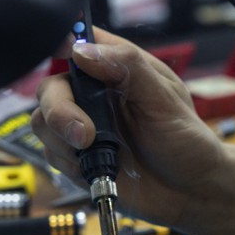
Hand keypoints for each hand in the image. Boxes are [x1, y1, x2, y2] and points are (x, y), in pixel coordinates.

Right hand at [31, 28, 224, 224]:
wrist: (191, 191)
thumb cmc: (187, 141)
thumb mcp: (165, 99)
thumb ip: (128, 68)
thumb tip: (83, 51)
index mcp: (118, 69)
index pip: (79, 42)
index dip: (62, 45)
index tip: (62, 56)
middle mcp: (95, 95)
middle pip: (50, 88)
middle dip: (59, 111)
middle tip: (83, 134)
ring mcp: (83, 126)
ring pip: (43, 122)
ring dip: (63, 141)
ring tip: (98, 154)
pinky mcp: (77, 158)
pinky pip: (52, 155)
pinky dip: (69, 164)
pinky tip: (98, 169)